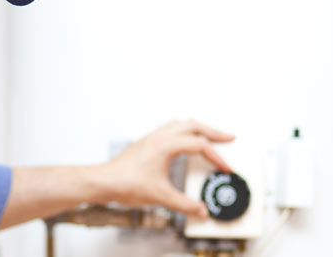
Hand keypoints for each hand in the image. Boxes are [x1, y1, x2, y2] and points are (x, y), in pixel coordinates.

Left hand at [96, 120, 234, 216]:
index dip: (217, 157)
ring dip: (198, 128)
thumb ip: (184, 204)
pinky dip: (184, 131)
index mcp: (166, 144)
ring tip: (210, 136)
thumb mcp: (160, 197)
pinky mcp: (146, 142)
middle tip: (229, 138)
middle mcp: (159, 136)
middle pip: (193, 125)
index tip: (226, 168)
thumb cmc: (125, 184)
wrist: (103, 181)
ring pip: (181, 123)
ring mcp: (152, 137)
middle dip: (213, 131)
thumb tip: (201, 210)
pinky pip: (170, 128)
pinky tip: (185, 142)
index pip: (200, 145)